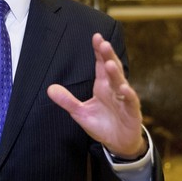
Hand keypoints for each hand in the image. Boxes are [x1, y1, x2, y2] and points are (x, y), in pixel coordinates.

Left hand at [47, 33, 145, 157]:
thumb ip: (67, 100)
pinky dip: (128, 95)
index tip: (96, 37)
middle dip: (108, 56)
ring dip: (116, 73)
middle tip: (103, 43)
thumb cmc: (102, 124)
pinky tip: (124, 89)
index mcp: (103, 86)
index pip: (101, 64)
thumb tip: (49, 89)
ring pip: (121, 83)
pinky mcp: (132, 112)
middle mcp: (114, 89)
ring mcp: (124, 100)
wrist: (118, 144)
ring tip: (109, 64)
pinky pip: (131, 102)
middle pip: (112, 69)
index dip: (99, 51)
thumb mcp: (80, 113)